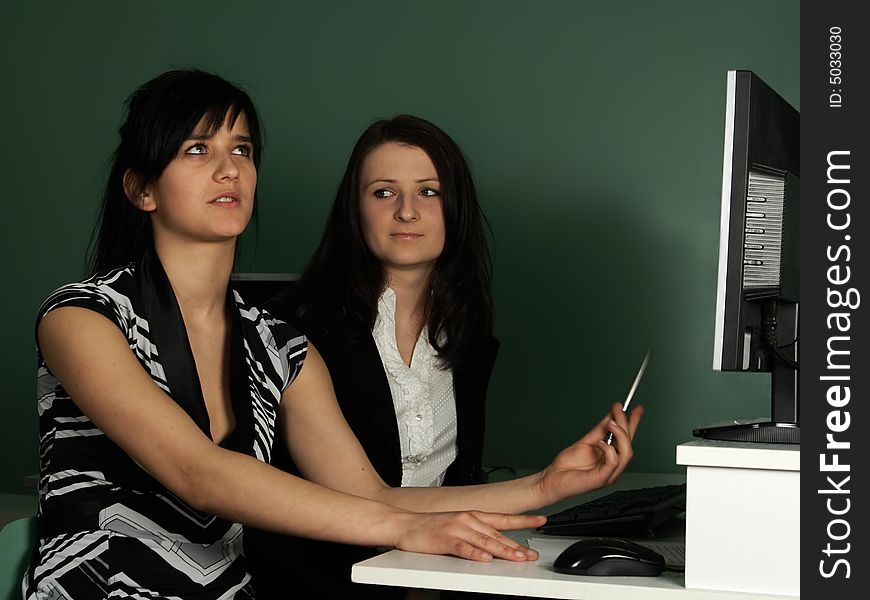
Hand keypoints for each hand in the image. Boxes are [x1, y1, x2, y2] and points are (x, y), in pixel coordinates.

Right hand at [393, 511, 545, 561]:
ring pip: (484, 541)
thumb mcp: (458, 525)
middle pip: (497, 534)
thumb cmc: (430, 527)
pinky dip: (475, 554)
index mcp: (472, 516)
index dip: (523, 519)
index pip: (503, 518)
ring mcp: (456, 529)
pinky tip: (485, 559)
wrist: (404, 524)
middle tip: (531, 555)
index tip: (541, 519)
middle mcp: (467, 520)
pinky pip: (462, 548)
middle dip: (517, 546)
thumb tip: (496, 543)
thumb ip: (477, 533)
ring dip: (502, 551)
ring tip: (517, 558)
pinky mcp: (444, 540)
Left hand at [535, 402, 643, 505]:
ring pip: (626, 453)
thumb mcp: (586, 442)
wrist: (552, 479)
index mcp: (611, 457)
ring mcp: (609, 474)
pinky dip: (609, 450)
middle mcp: (613, 466)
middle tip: (619, 409)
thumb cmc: (567, 466)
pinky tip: (600, 442)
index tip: (637, 408)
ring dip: (621, 435)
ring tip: (611, 423)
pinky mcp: (602, 479)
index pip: (627, 439)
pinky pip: (613, 463)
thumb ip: (600, 430)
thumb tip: (611, 417)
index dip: (634, 423)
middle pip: (628, 444)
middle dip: (626, 424)